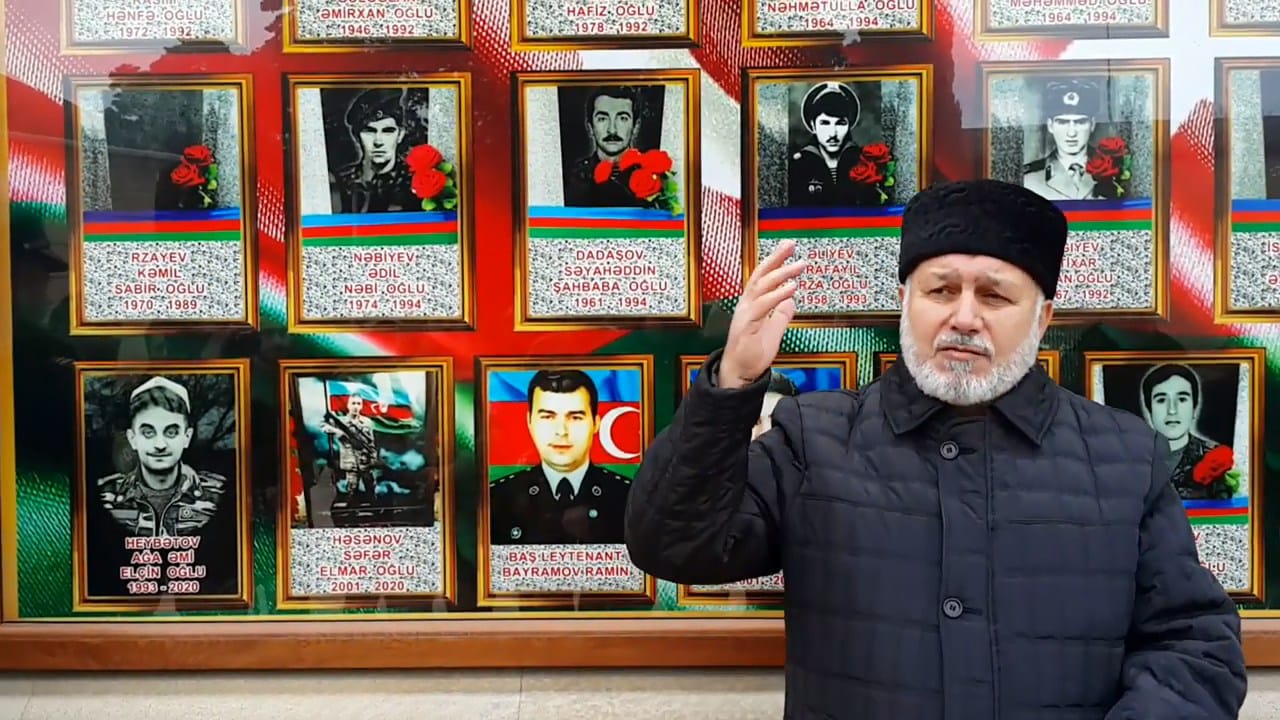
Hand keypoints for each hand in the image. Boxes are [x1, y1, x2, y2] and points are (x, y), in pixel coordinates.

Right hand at [719, 240, 805, 388]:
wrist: (739, 373)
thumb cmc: (752, 353)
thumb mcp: (774, 330)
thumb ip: (781, 314)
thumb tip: (791, 299)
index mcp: (752, 304)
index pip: (763, 277)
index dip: (775, 261)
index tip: (788, 247)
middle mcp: (746, 305)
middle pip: (760, 275)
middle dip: (776, 258)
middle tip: (791, 244)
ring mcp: (745, 314)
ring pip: (762, 287)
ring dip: (781, 275)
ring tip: (798, 266)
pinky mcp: (746, 325)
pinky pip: (763, 306)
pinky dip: (776, 296)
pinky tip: (790, 289)